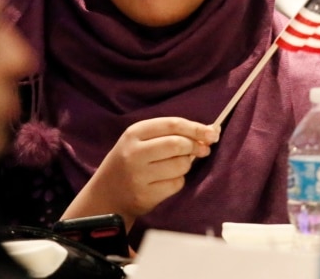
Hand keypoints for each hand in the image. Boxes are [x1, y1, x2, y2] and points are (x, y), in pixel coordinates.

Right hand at [62, 117, 219, 230]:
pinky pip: (176, 184)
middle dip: (195, 147)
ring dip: (186, 165)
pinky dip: (179, 181)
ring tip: (176, 166)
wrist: (106, 194)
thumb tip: (208, 134)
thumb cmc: (130, 162)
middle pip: (178, 144)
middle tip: (202, 150)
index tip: (213, 132)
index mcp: (134, 133)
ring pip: (180, 165)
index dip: (196, 128)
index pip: (172, 124)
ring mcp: (139, 175)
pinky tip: (166, 181)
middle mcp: (134, 153)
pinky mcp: (145, 195)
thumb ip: (169, 134)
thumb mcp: (141, 141)